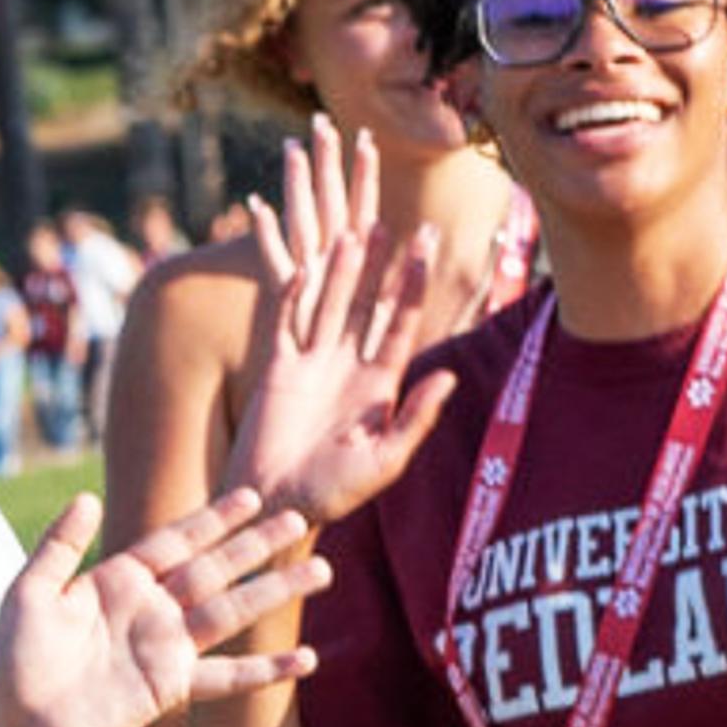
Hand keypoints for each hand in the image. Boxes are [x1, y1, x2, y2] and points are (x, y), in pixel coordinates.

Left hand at [0, 486, 322, 726]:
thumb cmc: (16, 660)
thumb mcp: (29, 593)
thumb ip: (60, 546)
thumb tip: (87, 497)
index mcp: (118, 579)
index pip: (175, 539)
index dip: (212, 518)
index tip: (250, 496)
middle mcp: (150, 609)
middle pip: (214, 567)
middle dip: (256, 544)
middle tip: (299, 517)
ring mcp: (165, 647)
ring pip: (232, 611)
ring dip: (274, 592)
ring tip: (318, 572)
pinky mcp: (172, 687)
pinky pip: (229, 676)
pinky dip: (267, 669)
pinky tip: (306, 660)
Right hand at [221, 126, 480, 531]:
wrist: (276, 504)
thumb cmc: (333, 494)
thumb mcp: (384, 461)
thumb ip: (416, 419)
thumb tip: (450, 377)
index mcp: (379, 386)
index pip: (401, 324)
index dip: (414, 286)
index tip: (427, 248)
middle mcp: (347, 367)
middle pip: (369, 305)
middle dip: (384, 266)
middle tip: (400, 223)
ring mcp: (311, 366)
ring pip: (330, 305)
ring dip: (343, 270)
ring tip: (356, 231)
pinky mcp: (277, 371)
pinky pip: (285, 324)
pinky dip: (291, 296)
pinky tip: (301, 265)